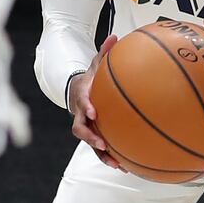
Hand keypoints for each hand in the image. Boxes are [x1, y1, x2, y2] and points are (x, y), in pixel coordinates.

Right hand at [67, 34, 124, 170]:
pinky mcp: (93, 134)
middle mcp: (81, 114)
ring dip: (101, 154)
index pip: (82, 102)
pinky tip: (125, 166)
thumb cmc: (91, 78)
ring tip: (116, 164)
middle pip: (80, 128)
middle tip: (101, 144)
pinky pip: (99, 148)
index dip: (86, 107)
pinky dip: (110, 156)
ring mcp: (86, 126)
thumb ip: (104, 52)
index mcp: (82, 96)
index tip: (94, 112)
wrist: (78, 91)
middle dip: (90, 137)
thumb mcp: (95, 64)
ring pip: (89, 143)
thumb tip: (114, 36)